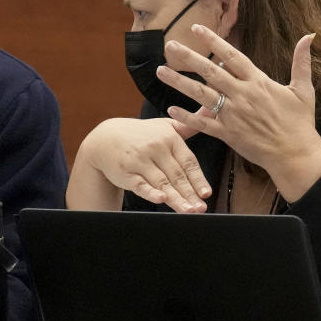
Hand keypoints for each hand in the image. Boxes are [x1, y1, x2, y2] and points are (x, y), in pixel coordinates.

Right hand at [69, 117, 210, 212]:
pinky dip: (150, 192)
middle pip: (176, 175)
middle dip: (190, 193)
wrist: (106, 138)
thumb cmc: (142, 134)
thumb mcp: (165, 126)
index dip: (198, 179)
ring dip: (175, 198)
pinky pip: (140, 184)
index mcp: (169, 138)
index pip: (188, 162)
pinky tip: (160, 199)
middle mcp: (155, 148)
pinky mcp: (126, 172)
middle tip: (201, 208)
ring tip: (188, 210)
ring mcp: (139, 160)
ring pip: (162, 182)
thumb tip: (214, 109)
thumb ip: (190, 124)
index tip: (206, 193)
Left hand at [157, 24, 320, 201]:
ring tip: (161, 71)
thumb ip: (302, 61)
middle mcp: (242, 95)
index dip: (213, 41)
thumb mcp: (303, 89)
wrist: (295, 155)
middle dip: (188, 57)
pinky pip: (203, 124)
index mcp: (258, 82)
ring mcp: (233, 115)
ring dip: (179, 82)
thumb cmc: (300, 123)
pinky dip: (186, 117)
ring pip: (201, 95)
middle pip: (210, 71)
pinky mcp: (228, 134)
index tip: (197, 28)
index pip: (232, 56)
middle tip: (170, 45)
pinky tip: (170, 110)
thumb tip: (309, 36)